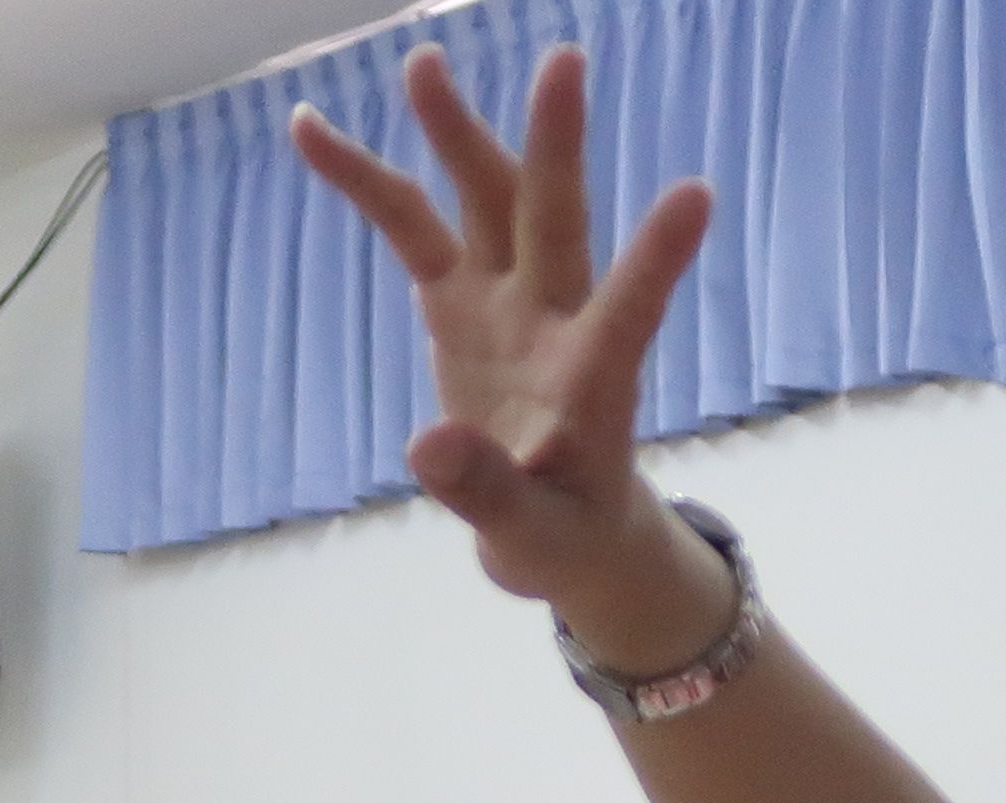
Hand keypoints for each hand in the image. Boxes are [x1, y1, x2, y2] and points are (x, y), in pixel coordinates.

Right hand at [291, 45, 723, 653]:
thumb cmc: (564, 533)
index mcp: (592, 379)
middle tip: (564, 60)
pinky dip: (366, 182)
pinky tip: (310, 129)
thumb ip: (487, 494)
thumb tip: (428, 445)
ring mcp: (505, 300)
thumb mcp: (532, 539)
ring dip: (457, 133)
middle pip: (554, 221)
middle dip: (554, 147)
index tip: (695, 195)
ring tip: (423, 62)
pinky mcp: (459, 302)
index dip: (656, 259)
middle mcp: (555, 318)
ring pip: (485, 201)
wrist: (559, 523)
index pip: (630, 314)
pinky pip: (409, 228)